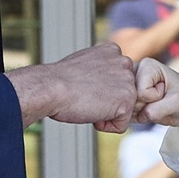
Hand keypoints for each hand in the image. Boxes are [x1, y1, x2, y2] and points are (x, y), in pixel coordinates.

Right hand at [8, 42, 137, 132]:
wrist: (51, 88)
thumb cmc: (59, 81)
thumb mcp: (83, 65)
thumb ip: (98, 70)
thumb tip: (100, 82)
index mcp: (112, 51)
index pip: (117, 79)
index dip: (100, 90)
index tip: (84, 88)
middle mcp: (124, 62)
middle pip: (121, 94)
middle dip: (105, 101)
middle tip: (84, 96)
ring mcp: (128, 81)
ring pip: (122, 109)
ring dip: (104, 113)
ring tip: (87, 103)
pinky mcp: (127, 100)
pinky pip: (121, 125)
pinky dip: (105, 126)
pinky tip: (91, 113)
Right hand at [134, 57, 178, 146]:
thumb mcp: (175, 102)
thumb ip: (152, 110)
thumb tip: (131, 117)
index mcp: (147, 65)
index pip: (141, 92)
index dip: (156, 97)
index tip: (166, 91)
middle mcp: (135, 73)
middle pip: (132, 100)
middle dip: (148, 105)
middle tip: (162, 98)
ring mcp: (131, 87)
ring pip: (129, 109)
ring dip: (145, 112)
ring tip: (158, 103)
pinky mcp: (130, 100)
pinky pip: (129, 116)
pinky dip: (141, 117)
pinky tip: (152, 109)